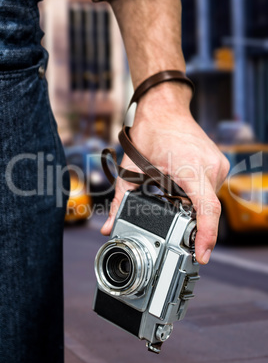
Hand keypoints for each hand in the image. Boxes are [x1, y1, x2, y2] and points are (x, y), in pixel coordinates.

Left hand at [101, 83, 229, 264]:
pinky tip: (179, 189)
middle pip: (205, 209)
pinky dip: (196, 195)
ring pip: (208, 199)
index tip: (202, 255)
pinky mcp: (218, 163)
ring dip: (192, 206)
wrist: (165, 107)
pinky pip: (210, 188)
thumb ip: (121, 201)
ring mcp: (218, 164)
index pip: (207, 210)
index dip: (206, 236)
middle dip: (190, 222)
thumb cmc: (151, 132)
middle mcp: (210, 167)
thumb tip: (110, 226)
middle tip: (172, 226)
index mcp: (191, 169)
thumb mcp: (131, 169)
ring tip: (172, 196)